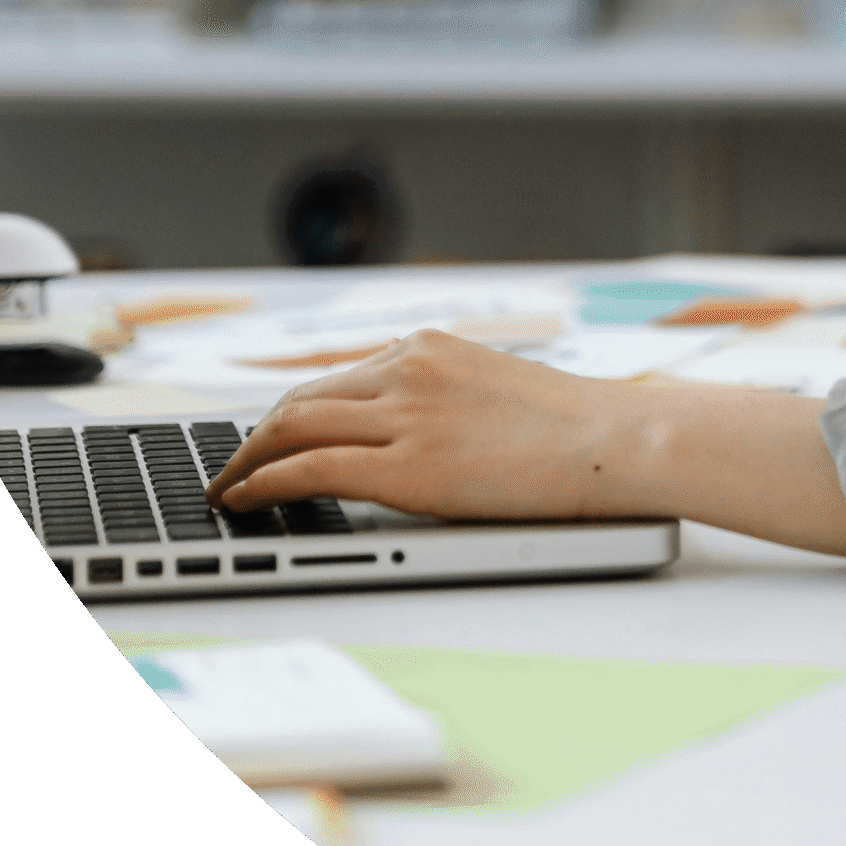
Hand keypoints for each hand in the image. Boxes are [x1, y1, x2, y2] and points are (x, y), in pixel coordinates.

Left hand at [205, 329, 661, 521]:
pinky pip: (309, 470)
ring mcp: (406, 415)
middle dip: (258, 436)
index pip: (335, 377)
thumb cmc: (574, 427)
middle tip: (235, 466)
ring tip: (229, 489)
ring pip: (291, 428)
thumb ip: (442, 395)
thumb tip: (404, 430)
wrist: (616, 440)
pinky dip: (264, 483)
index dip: (289, 412)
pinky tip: (245, 499)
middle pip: (300, 398)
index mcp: (428, 346)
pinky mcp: (407, 467)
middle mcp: (407, 368)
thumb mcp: (494, 387)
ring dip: (247, 460)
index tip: (268, 434)